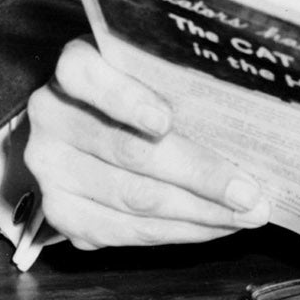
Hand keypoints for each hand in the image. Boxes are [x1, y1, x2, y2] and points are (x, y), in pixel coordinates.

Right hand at [23, 39, 271, 250]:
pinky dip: (176, 232)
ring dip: (197, 212)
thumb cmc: (136, 89)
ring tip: (245, 213)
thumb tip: (248, 119)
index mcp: (74, 67)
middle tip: (249, 191)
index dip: (125, 98)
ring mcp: (51, 168)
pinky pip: (122, 232)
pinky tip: (212, 226)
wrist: (84, 124)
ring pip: (131, 198)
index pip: (84, 74)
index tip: (166, 120)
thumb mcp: (150, 69)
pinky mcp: (60, 212)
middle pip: (128, 151)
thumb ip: (178, 82)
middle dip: (198, 175)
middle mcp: (52, 116)